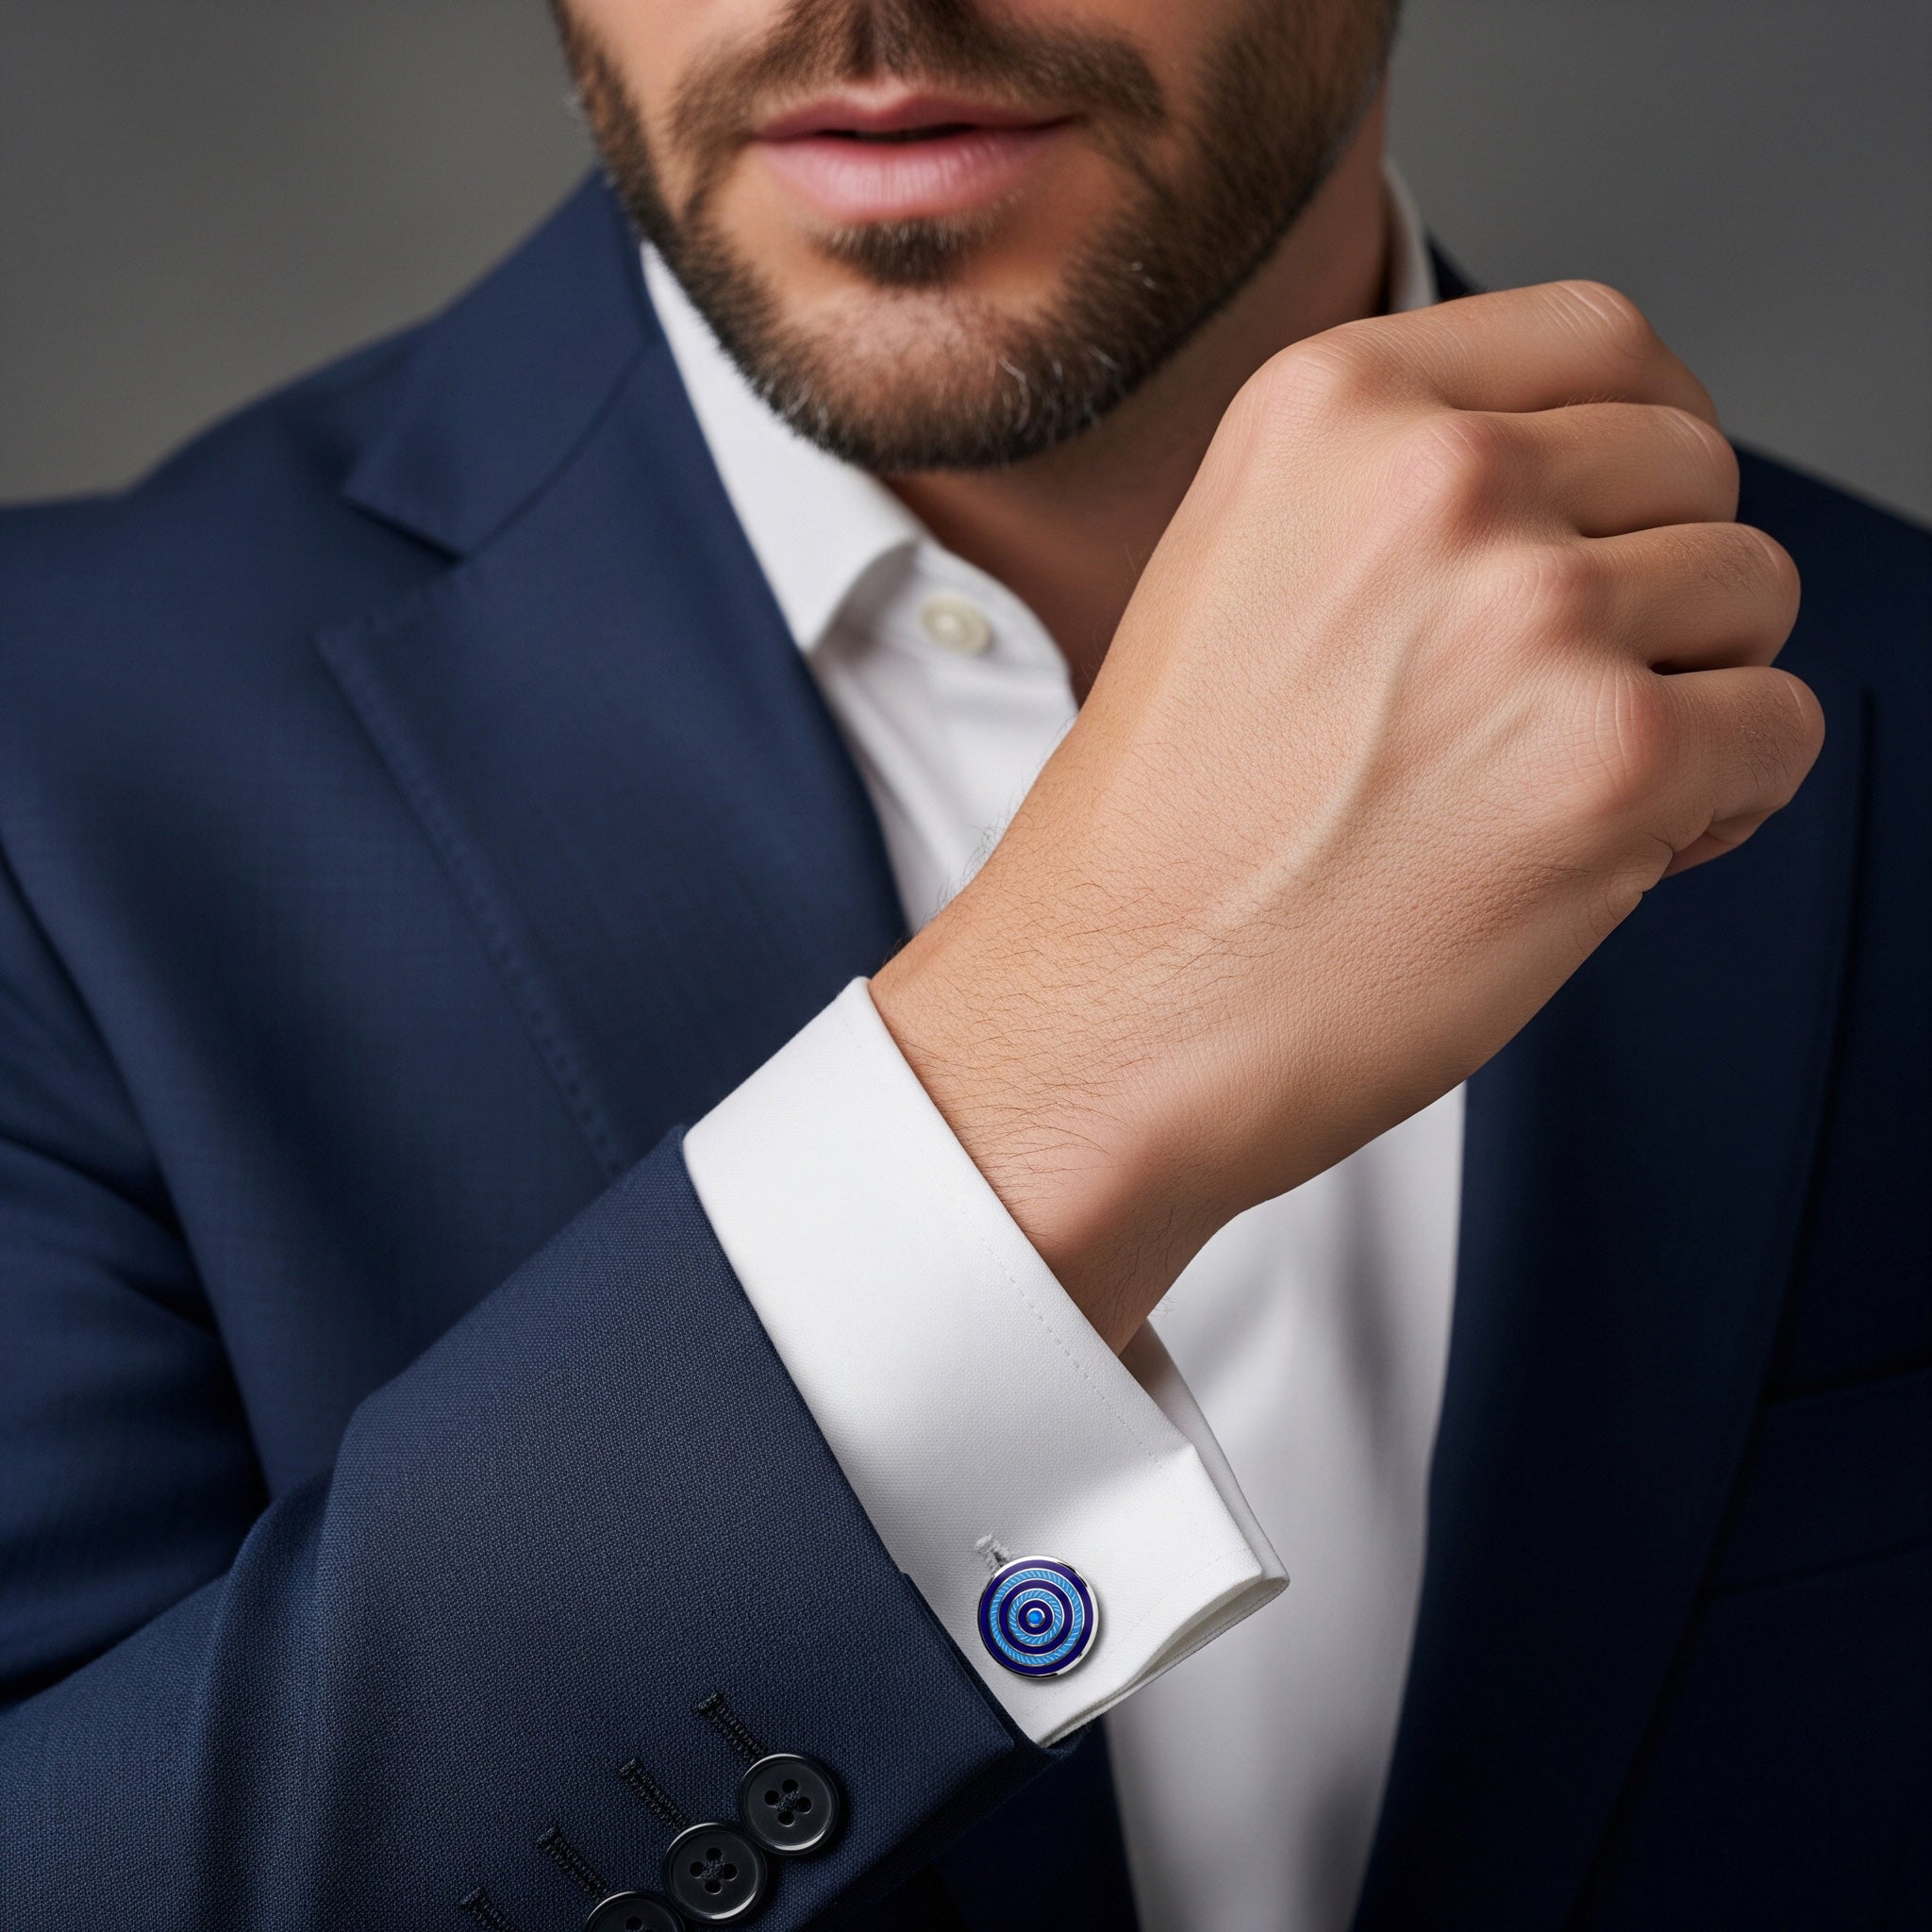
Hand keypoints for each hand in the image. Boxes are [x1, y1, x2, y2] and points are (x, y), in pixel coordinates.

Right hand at [870, 281, 1821, 1348]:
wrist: (1112, 1010)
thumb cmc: (1169, 835)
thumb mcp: (1241, 569)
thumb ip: (1402, 494)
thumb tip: (1594, 492)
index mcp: (1329, 406)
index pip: (1600, 334)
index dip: (1635, 440)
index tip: (1614, 526)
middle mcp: (1437, 476)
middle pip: (1694, 461)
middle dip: (1657, 583)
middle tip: (1553, 699)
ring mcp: (1531, 609)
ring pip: (1753, 592)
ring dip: (1688, 693)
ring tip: (1548, 784)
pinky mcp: (1613, 757)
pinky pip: (1780, 730)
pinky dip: (1719, 803)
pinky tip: (1590, 851)